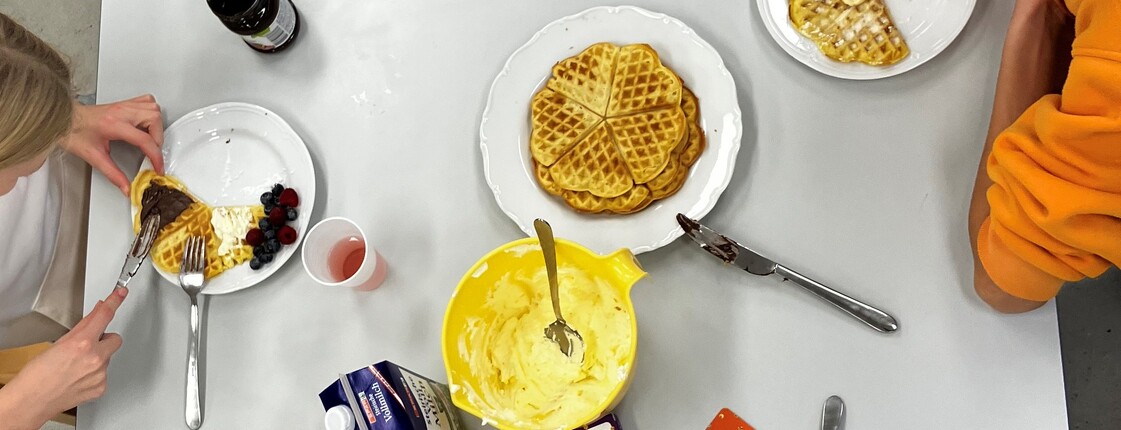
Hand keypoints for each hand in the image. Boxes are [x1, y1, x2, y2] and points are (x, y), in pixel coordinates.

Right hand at [0, 287, 128, 429]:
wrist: (32, 401)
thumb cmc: (37, 375)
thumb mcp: (58, 343)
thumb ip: (82, 327)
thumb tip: (96, 313)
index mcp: (82, 344)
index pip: (104, 316)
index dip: (115, 301)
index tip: (121, 294)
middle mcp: (95, 359)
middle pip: (114, 339)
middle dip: (103, 339)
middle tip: (85, 346)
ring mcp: (100, 375)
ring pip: (108, 357)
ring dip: (97, 358)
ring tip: (74, 366)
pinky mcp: (101, 387)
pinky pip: (104, 374)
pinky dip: (94, 374)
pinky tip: (77, 377)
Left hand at [61, 94, 164, 195]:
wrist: (62, 120)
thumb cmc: (73, 133)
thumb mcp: (93, 157)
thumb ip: (113, 174)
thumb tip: (126, 187)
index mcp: (114, 124)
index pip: (145, 140)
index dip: (156, 157)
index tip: (157, 167)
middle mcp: (121, 112)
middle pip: (155, 119)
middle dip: (158, 139)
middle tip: (152, 151)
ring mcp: (123, 105)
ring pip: (153, 108)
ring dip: (157, 125)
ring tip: (151, 138)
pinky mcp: (123, 103)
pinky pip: (146, 101)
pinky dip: (151, 112)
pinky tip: (146, 122)